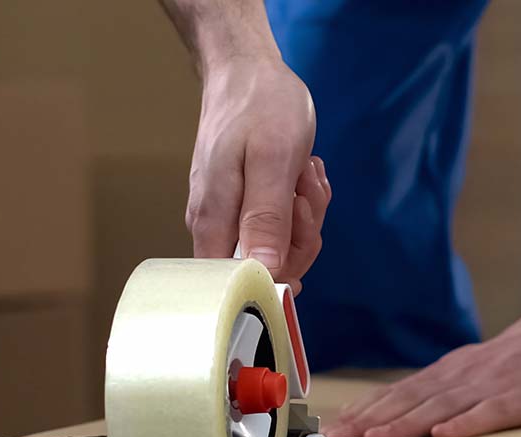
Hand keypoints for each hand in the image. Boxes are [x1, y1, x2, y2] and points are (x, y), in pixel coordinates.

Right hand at [186, 58, 328, 289]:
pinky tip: (302, 172)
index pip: (245, 283)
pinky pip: (281, 223)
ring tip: (303, 171)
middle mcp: (215, 227)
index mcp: (214, 223)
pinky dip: (300, 201)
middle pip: (269, 268)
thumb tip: (264, 272)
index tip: (298, 222)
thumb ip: (267, 218)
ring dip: (306, 212)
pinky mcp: (244, 204)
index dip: (283, 269)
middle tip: (304, 188)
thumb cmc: (259, 105)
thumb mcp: (273, 159)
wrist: (246, 69)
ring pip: (281, 245)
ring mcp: (229, 216)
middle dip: (302, 233)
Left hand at [323, 314, 520, 436]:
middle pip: (407, 401)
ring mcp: (489, 387)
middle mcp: (459, 378)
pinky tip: (442, 435)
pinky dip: (464, 424)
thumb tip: (397, 411)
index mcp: (446, 374)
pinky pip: (488, 412)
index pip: (396, 393)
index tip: (332, 428)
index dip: (363, 411)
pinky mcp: (519, 398)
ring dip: (403, 423)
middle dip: (369, 420)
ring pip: (438, 407)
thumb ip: (439, 390)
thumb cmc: (519, 360)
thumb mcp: (472, 370)